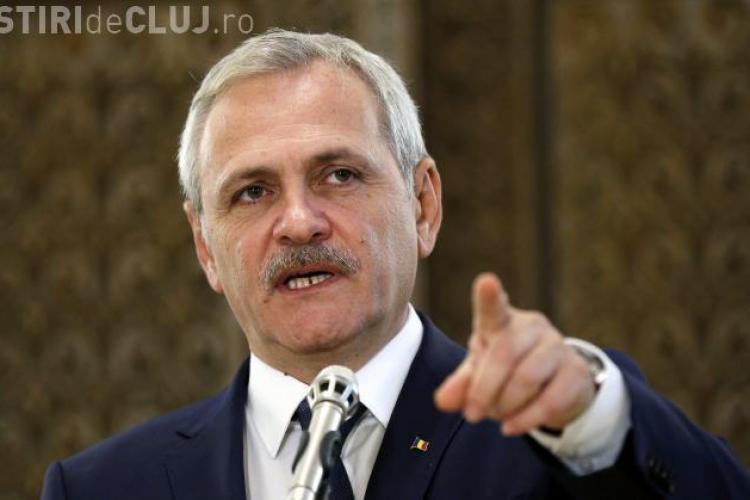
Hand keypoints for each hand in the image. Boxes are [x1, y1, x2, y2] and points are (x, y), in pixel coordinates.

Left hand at [434, 273, 595, 435]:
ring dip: (506, 404)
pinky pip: (551, 399)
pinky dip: (527, 419)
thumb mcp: (480, 373)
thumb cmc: (508, 370)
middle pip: (505, 354)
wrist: (556, 383)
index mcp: (502, 322)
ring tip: (496, 417)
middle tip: (472, 414)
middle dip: (484, 389)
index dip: (489, 296)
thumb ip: (461, 384)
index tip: (486, 282)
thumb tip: (442, 401)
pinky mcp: (576, 371)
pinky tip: (512, 427)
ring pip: (528, 377)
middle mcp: (531, 326)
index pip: (494, 307)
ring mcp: (557, 345)